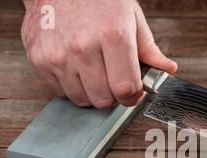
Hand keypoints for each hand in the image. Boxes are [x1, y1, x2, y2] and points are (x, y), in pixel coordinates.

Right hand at [21, 0, 176, 107]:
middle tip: (112, 79)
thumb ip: (149, 50)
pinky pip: (59, 91)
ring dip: (90, 91)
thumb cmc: (98, 0)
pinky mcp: (39, 60)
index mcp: (112, 36)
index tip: (133, 92)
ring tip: (92, 69)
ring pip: (81, 99)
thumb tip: (168, 70)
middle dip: (113, 95)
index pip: (126, 89)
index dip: (133, 96)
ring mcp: (58, 55)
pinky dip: (69, 85)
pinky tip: (74, 66)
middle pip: (104, 99)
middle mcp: (83, 48)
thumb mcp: (131, 18)